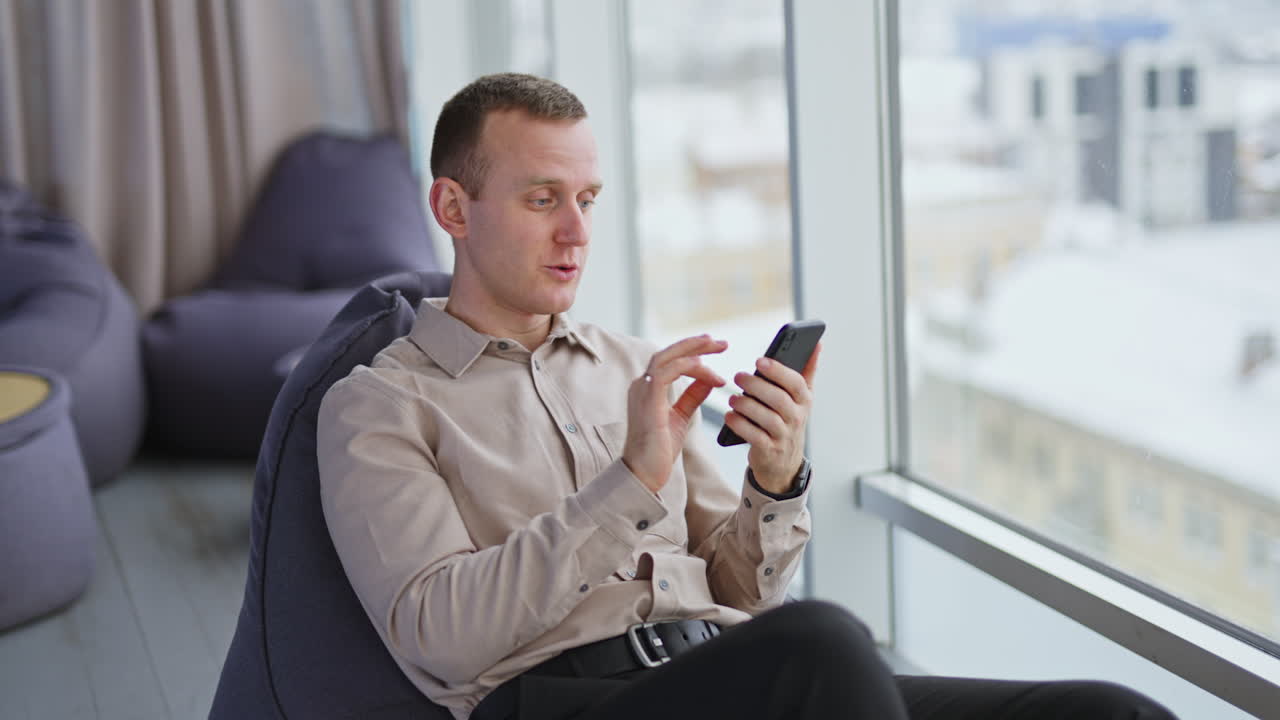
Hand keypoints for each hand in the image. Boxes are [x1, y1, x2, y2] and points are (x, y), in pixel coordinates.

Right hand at [622, 335, 727, 492]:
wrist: (645, 472)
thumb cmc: (659, 449)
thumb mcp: (680, 417)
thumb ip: (692, 396)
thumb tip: (708, 379)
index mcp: (648, 388)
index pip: (670, 360)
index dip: (692, 352)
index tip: (715, 349)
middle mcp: (642, 384)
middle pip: (668, 352)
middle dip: (695, 344)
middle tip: (721, 342)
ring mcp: (642, 390)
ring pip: (667, 357)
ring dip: (694, 350)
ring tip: (717, 348)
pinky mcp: (648, 399)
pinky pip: (667, 372)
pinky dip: (688, 367)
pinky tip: (707, 371)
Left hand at [724, 342, 820, 493]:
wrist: (782, 462)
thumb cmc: (787, 420)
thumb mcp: (799, 398)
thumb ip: (807, 371)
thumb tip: (817, 344)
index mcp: (804, 400)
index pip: (796, 383)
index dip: (778, 371)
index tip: (760, 361)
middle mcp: (797, 418)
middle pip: (779, 399)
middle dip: (757, 386)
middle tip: (739, 377)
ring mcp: (784, 435)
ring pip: (766, 418)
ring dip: (747, 405)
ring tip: (733, 398)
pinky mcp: (769, 450)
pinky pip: (754, 436)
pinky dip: (740, 425)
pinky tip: (729, 416)